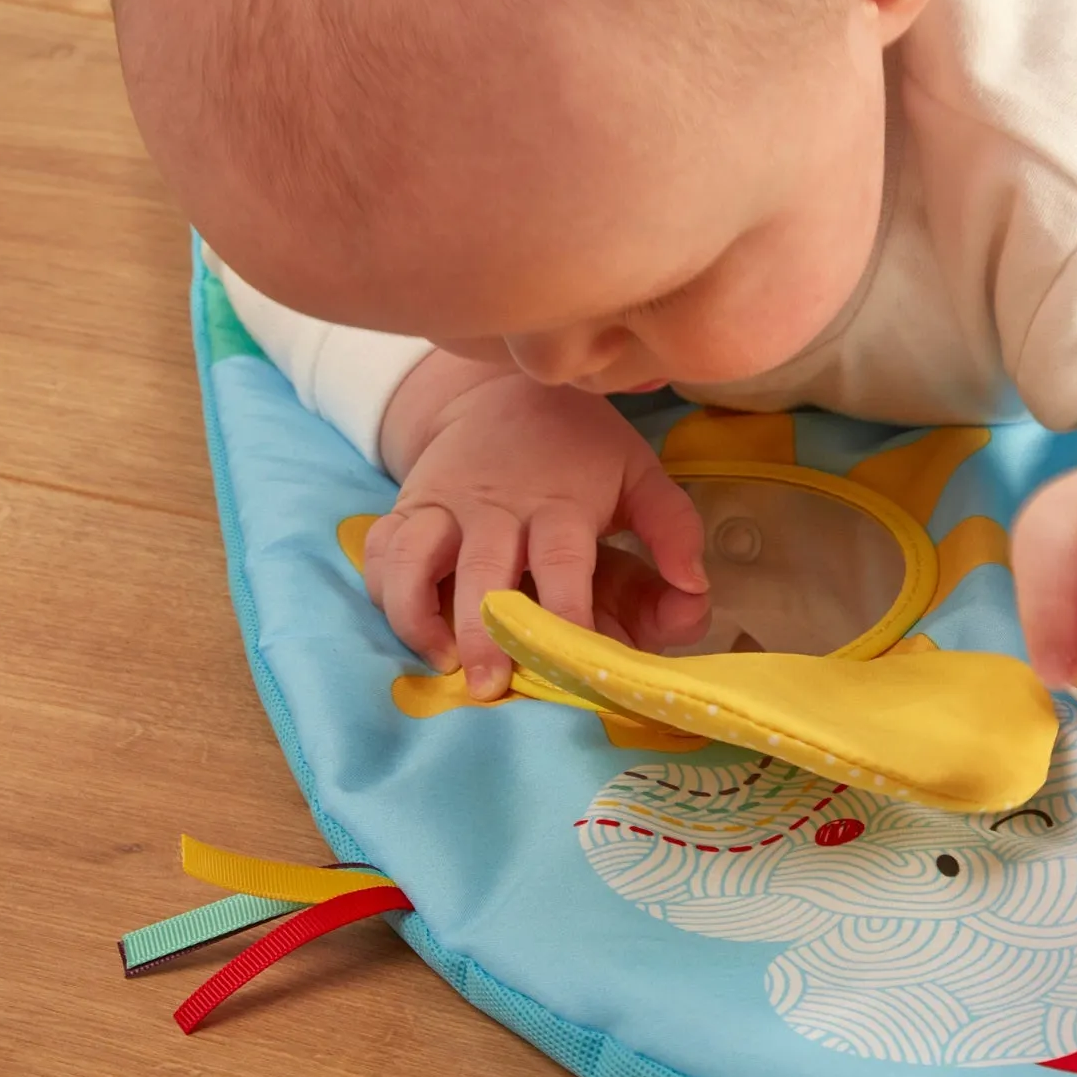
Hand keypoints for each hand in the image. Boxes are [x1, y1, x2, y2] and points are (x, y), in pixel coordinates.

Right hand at [366, 353, 707, 698]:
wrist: (504, 390)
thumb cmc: (581, 448)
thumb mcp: (639, 473)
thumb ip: (674, 529)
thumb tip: (696, 590)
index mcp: (561, 501)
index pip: (563, 563)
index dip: (568, 614)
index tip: (576, 661)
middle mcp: (497, 505)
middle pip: (483, 571)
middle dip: (485, 632)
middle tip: (491, 686)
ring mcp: (444, 506)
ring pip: (415, 560)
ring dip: (419, 615)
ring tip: (441, 662)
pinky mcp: (407, 508)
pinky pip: (381, 552)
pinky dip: (385, 592)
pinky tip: (409, 627)